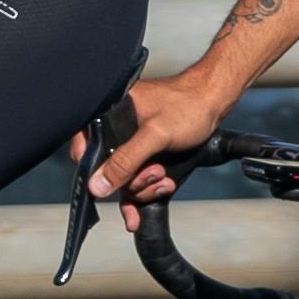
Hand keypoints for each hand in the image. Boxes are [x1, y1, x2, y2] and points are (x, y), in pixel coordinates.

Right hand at [79, 73, 233, 208]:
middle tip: (155, 171)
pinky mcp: (145, 155)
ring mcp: (131, 145)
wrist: (214, 105)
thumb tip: (98, 185)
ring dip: (145, 186)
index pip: (85, 149)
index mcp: (108, 114)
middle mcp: (116, 130)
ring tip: (164, 174)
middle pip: (108, 172)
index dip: (95, 170)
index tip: (110, 185)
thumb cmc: (187, 106)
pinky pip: (136, 181)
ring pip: (124, 181)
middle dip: (133, 181)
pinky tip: (156, 194)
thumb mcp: (155, 135)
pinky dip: (146, 191)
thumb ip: (125, 160)